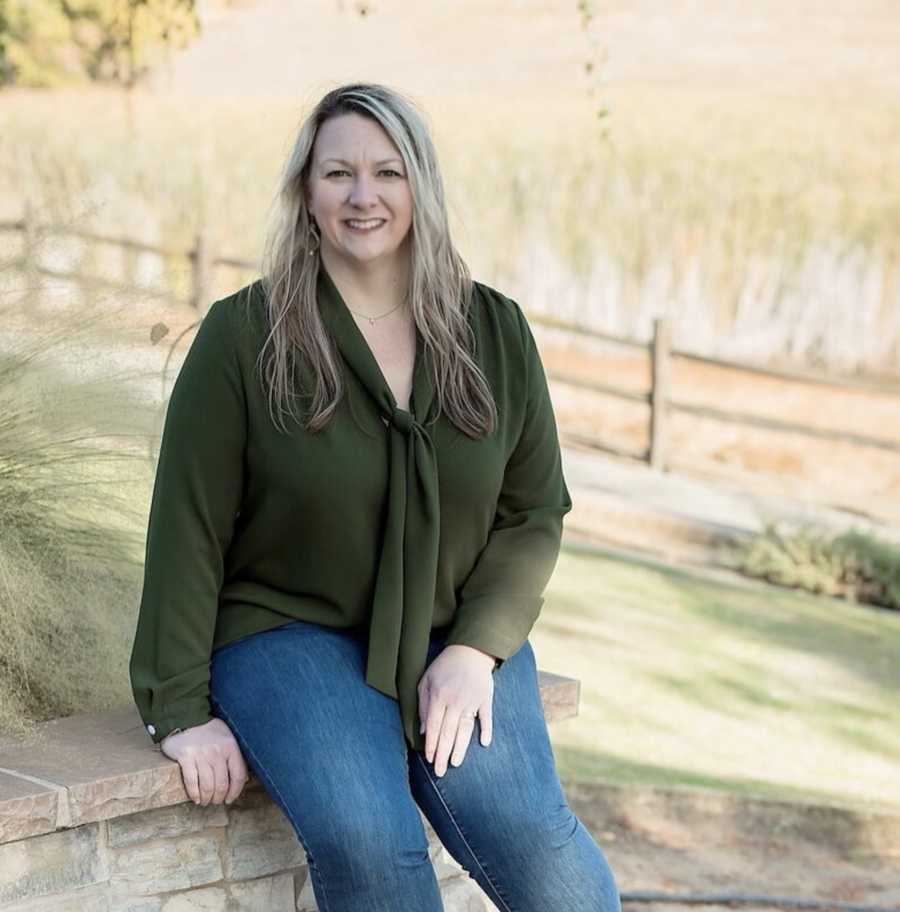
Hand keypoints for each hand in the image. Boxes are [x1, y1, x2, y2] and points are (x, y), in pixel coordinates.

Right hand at [159, 717, 248, 805]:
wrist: (188, 718)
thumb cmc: (211, 732)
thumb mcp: (228, 739)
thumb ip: (234, 756)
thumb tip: (243, 780)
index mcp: (231, 747)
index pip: (238, 776)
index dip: (235, 792)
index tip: (230, 799)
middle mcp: (217, 752)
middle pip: (221, 785)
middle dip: (218, 798)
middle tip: (215, 801)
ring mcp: (201, 755)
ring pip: (207, 786)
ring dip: (207, 799)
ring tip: (205, 801)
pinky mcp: (186, 758)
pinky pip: (192, 782)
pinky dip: (194, 794)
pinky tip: (195, 798)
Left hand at [417, 644, 494, 776]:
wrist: (470, 650)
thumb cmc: (444, 666)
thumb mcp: (426, 680)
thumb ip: (423, 705)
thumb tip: (425, 730)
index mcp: (439, 696)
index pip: (434, 727)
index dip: (432, 745)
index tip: (429, 759)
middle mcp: (456, 701)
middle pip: (449, 733)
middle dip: (443, 754)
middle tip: (440, 771)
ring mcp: (472, 701)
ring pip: (466, 729)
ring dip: (460, 748)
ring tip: (455, 764)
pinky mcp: (486, 699)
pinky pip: (486, 717)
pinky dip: (487, 730)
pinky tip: (484, 743)